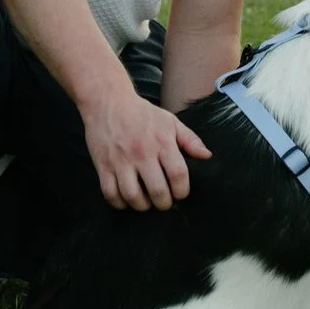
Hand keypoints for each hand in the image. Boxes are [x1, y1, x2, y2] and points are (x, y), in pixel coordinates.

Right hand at [82, 80, 211, 211]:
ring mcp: (120, 161)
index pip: (178, 175)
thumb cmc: (142, 114)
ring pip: (133, 196)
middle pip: (157, 190)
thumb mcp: (170, 121)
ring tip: (147, 203)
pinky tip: (126, 199)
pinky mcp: (103, 165)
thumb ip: (190, 140)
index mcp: (162, 142)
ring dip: (143, 206)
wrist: (108, 102)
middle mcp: (141, 153)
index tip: (180, 193)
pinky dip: (120, 203)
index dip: (182, 191)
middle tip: (164, 201)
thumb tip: (206, 156)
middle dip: (164, 203)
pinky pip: (110, 193)